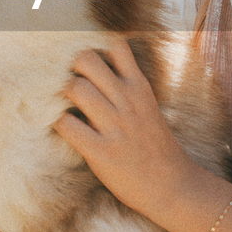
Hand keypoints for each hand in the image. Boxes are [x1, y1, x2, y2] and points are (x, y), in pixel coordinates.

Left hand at [53, 38, 200, 216]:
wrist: (173, 186)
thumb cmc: (155, 146)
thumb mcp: (148, 106)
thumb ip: (127, 88)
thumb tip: (94, 73)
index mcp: (139, 87)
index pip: (115, 46)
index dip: (96, 51)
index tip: (89, 67)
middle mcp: (127, 100)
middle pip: (86, 59)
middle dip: (72, 68)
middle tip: (71, 86)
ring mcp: (114, 125)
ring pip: (74, 88)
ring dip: (61, 95)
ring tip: (65, 108)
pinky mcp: (101, 151)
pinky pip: (67, 125)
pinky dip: (59, 124)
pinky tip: (65, 130)